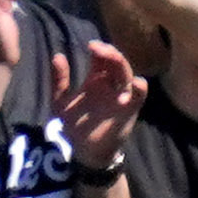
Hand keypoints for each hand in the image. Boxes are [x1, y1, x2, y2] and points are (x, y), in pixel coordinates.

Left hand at [56, 38, 145, 168]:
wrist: (83, 152)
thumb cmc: (73, 126)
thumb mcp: (60, 100)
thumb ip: (59, 80)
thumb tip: (58, 55)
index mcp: (97, 80)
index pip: (102, 59)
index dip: (99, 50)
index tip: (91, 46)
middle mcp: (111, 86)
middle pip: (116, 63)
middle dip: (109, 53)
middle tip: (96, 48)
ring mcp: (121, 98)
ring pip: (126, 75)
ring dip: (120, 64)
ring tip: (111, 57)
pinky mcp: (128, 112)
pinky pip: (138, 98)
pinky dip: (140, 90)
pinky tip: (137, 83)